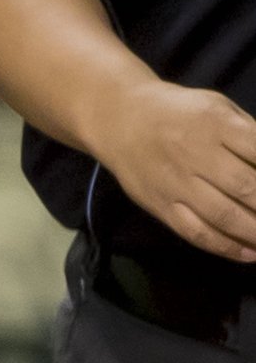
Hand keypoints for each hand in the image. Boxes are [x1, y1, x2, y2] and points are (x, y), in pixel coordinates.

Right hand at [96, 75, 255, 262]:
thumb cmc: (180, 112)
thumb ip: (250, 135)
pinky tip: (249, 254)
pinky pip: (196, 232)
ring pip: (224, 216)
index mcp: (216, 124)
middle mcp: (195, 154)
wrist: (119, 119)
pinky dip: (226, 247)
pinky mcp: (161, 205)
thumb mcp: (219, 108)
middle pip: (247, 188)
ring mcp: (176, 183)